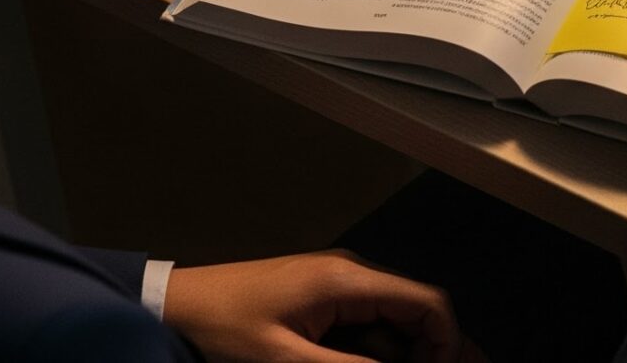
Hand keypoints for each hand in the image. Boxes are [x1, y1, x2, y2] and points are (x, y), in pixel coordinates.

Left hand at [164, 251, 466, 362]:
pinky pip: (370, 317)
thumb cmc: (225, 329)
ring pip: (396, 313)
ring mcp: (337, 281)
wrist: (178, 304)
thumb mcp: (285, 360)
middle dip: (436, 346)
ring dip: (410, 348)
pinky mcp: (323, 293)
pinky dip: (385, 343)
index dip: (448, 341)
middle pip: (417, 306)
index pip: (426, 301)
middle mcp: (351, 273)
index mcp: (347, 281)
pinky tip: (380, 362)